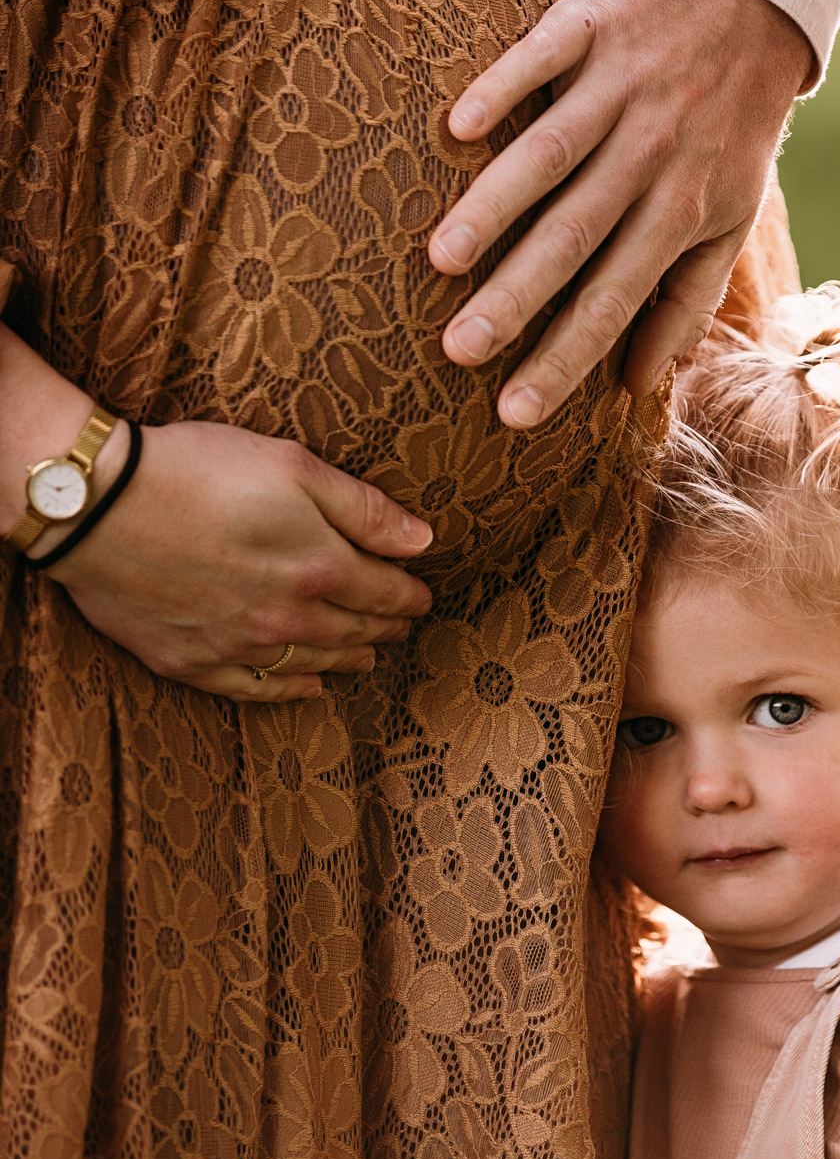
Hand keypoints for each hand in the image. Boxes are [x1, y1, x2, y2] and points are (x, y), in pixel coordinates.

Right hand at [51, 419, 432, 701]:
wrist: (97, 505)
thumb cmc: (196, 470)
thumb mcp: (292, 466)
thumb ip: (363, 508)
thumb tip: (422, 542)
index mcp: (320, 568)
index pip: (385, 592)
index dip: (410, 595)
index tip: (423, 597)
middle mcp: (288, 620)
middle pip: (353, 632)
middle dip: (384, 629)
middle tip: (401, 628)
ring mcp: (239, 648)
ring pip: (312, 666)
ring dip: (346, 662)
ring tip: (365, 659)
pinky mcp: (192, 663)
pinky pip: (254, 690)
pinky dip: (289, 692)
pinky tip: (307, 689)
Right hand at [428, 0, 814, 428]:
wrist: (752, 1)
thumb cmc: (731, 131)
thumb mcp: (730, 220)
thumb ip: (687, 301)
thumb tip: (641, 385)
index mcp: (679, 211)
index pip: (614, 301)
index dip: (565, 359)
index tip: (514, 412)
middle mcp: (649, 155)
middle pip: (576, 237)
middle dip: (517, 298)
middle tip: (458, 350)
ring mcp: (620, 88)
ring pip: (552, 155)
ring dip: (496, 204)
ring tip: (442, 259)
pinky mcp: (592, 23)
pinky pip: (542, 58)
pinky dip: (503, 87)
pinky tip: (457, 127)